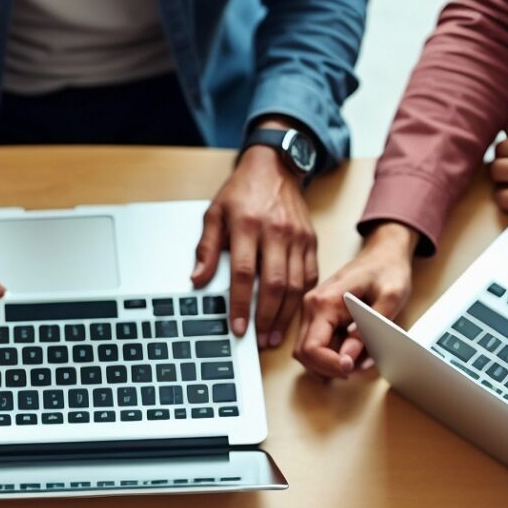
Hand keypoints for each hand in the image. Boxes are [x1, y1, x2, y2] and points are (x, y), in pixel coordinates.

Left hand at [195, 143, 317, 347]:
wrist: (274, 167)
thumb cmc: (242, 191)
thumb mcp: (214, 214)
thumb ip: (206, 249)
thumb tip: (197, 281)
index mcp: (247, 225)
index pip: (244, 274)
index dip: (241, 305)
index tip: (238, 327)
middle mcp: (275, 232)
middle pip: (274, 284)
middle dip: (266, 317)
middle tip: (260, 341)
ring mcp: (297, 236)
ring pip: (295, 284)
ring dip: (285, 314)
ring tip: (274, 335)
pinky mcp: (311, 240)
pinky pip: (310, 274)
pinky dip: (302, 298)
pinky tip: (293, 314)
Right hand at [296, 223, 418, 378]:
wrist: (383, 253)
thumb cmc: (388, 271)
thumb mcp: (389, 299)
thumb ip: (367, 331)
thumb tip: (348, 358)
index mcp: (325, 301)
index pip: (312, 348)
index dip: (329, 365)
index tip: (351, 368)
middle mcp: (311, 305)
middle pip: (304, 353)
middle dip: (327, 368)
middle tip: (353, 370)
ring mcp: (311, 310)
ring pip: (306, 351)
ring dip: (326, 364)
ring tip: (353, 363)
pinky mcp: (317, 314)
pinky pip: (314, 343)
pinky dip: (328, 356)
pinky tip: (347, 355)